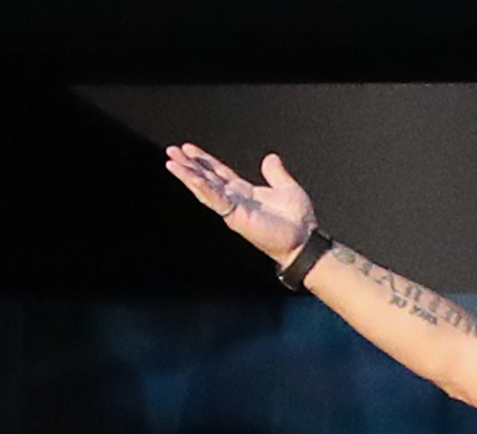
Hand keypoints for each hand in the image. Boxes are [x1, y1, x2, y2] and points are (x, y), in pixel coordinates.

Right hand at [164, 144, 317, 265]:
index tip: (188, 148)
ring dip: (188, 175)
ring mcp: (233, 209)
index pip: (218, 172)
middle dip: (189, 164)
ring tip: (172, 161)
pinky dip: (202, 187)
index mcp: (244, 192)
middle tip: (171, 150)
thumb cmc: (298, 221)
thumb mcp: (287, 188)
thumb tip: (271, 157)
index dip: (204, 160)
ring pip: (205, 188)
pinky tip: (190, 176)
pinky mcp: (235, 216)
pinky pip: (215, 199)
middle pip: (206, 178)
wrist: (305, 240)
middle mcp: (235, 200)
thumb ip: (276, 173)